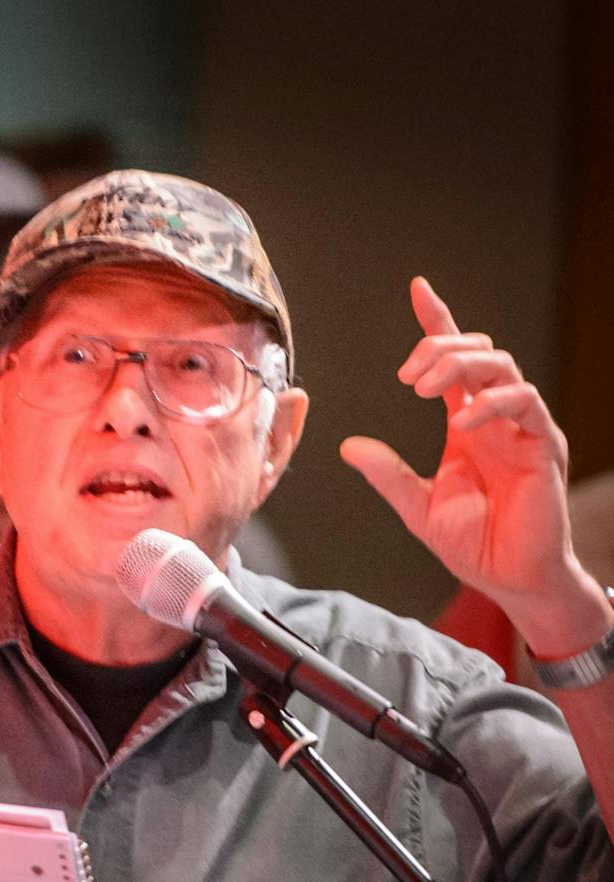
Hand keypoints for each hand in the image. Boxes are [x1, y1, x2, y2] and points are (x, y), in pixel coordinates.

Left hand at [341, 276, 577, 616]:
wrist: (512, 579)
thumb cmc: (474, 544)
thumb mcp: (417, 506)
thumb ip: (388, 473)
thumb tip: (349, 446)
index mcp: (466, 425)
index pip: (453, 362)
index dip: (438, 322)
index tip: (418, 290)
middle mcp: (494, 419)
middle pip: (477, 352)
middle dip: (440, 347)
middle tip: (407, 374)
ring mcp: (522, 428)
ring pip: (501, 366)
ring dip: (460, 365)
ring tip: (424, 385)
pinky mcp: (543, 445)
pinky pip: (524, 403)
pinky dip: (491, 403)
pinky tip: (463, 419)